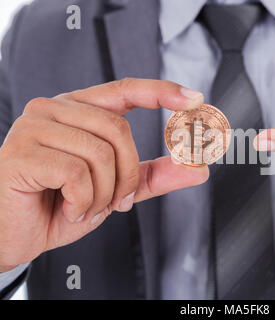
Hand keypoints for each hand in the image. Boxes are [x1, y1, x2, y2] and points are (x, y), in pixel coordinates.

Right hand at [0, 78, 208, 271]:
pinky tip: (67, 208)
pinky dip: (83, 201)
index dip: (161, 91)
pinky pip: (77, 173)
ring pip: (101, 153)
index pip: (125, 89)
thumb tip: (199, 168)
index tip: (194, 98)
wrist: (16, 235)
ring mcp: (34, 126)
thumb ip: (153, 175)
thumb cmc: (61, 205)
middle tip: (116, 202)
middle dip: (127, 175)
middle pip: (119, 129)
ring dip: (104, 193)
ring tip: (85, 206)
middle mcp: (54, 108)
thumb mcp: (116, 189)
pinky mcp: (21, 152)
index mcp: (78, 110)